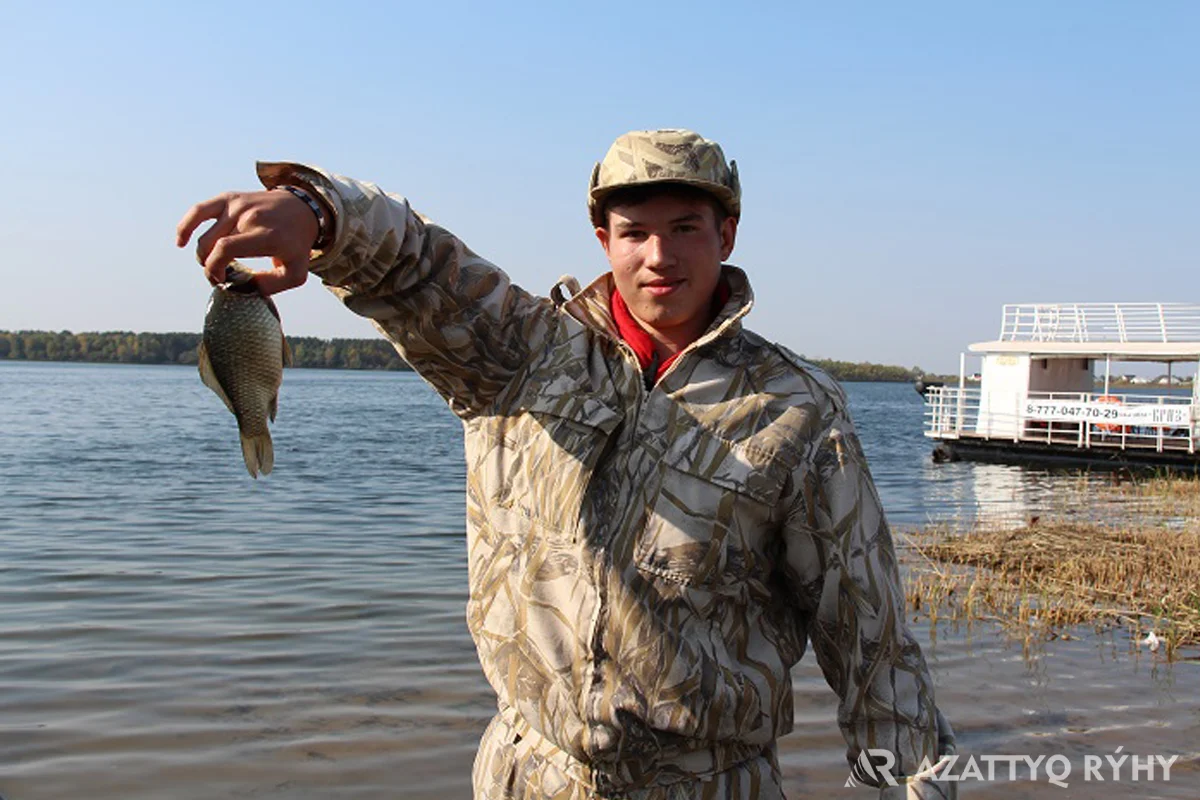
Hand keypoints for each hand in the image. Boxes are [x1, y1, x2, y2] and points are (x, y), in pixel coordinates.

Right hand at [176, 189, 317, 294]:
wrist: (303, 209)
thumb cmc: (297, 244)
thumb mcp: (296, 272)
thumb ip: (270, 286)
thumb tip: (241, 288)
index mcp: (266, 235)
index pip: (226, 249)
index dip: (215, 268)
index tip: (221, 280)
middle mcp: (250, 217)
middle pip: (212, 244)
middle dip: (209, 265)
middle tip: (220, 276)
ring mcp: (238, 205)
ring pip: (204, 233)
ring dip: (202, 254)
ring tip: (209, 263)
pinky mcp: (229, 198)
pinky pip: (199, 210)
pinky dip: (186, 226)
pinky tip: (181, 241)